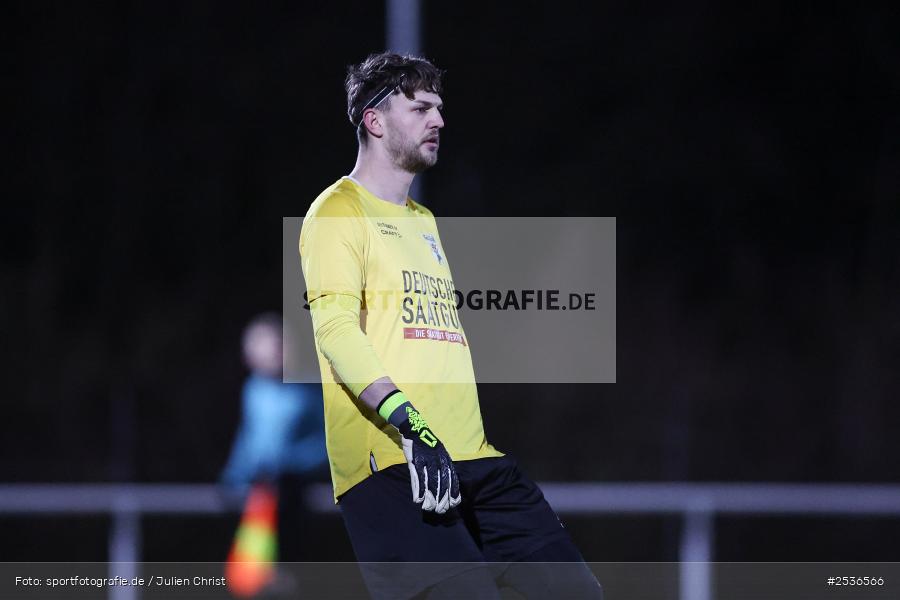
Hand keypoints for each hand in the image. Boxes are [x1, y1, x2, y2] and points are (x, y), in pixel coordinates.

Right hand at [377, 391, 461, 512]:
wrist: (414, 428)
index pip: (452, 477)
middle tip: (441, 510)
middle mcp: (438, 460)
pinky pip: (417, 478)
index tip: (454, 504)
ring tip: (429, 508)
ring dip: (430, 497)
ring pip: (429, 482)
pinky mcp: (415, 461)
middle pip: (442, 483)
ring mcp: (426, 461)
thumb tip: (447, 483)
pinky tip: (418, 500)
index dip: (453, 492)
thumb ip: (443, 466)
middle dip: (442, 498)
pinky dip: (417, 490)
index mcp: (445, 458)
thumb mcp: (438, 453)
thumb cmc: (426, 443)